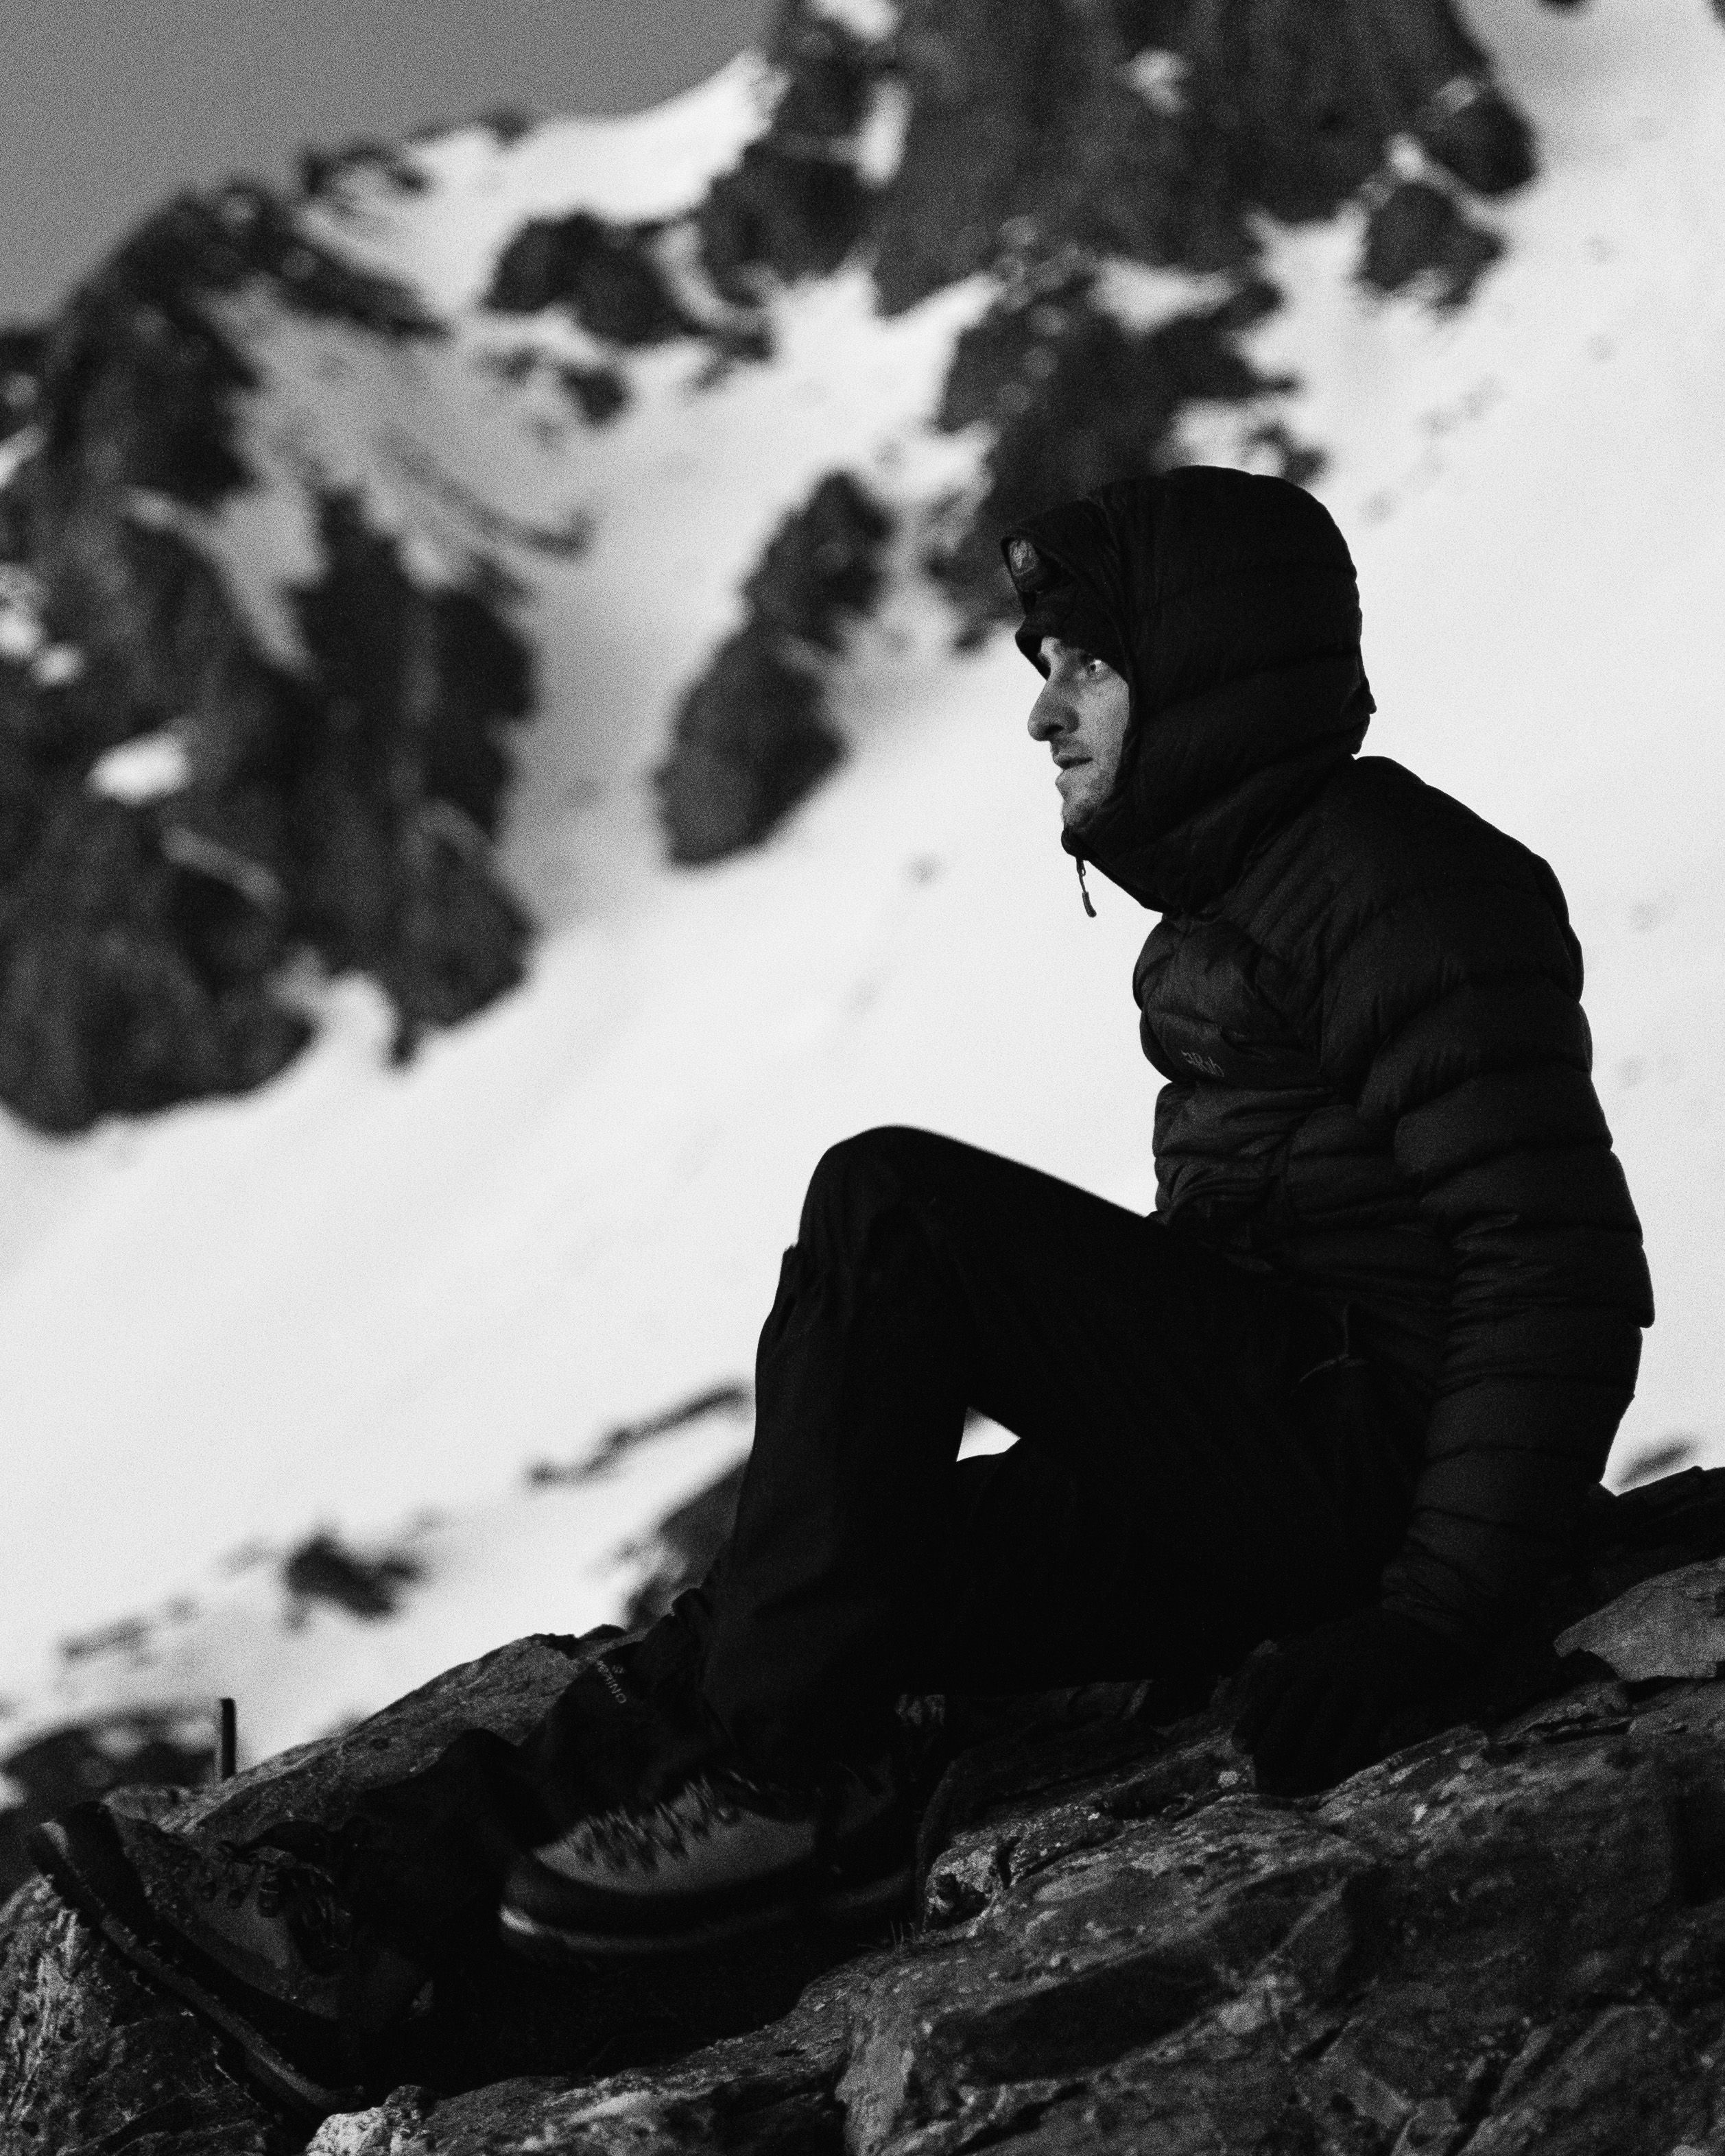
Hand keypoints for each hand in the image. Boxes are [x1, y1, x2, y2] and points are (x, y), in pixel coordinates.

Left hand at [1231, 1606, 1469, 1795]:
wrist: (1410, 1627)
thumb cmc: (1354, 1644)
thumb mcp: (1317, 1645)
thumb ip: (1292, 1669)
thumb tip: (1259, 1701)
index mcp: (1304, 1653)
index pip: (1271, 1690)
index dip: (1254, 1720)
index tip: (1240, 1747)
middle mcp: (1324, 1665)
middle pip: (1292, 1711)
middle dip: (1274, 1743)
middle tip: (1263, 1771)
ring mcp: (1354, 1679)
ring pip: (1323, 1725)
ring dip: (1307, 1755)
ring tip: (1295, 1778)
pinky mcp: (1383, 1693)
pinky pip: (1360, 1729)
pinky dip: (1345, 1753)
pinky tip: (1335, 1771)